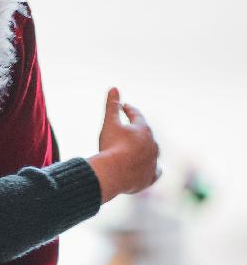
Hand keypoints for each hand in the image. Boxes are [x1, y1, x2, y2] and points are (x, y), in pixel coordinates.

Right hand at [89, 88, 160, 202]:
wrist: (112, 173)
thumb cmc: (111, 147)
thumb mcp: (110, 124)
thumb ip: (112, 106)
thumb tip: (114, 87)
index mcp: (143, 129)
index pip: (137, 116)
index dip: (129, 111)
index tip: (124, 107)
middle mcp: (152, 144)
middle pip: (146, 135)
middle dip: (138, 131)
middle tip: (130, 129)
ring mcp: (153, 161)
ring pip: (152, 153)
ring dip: (146, 150)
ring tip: (139, 150)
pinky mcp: (150, 177)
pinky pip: (154, 172)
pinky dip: (151, 169)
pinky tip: (148, 169)